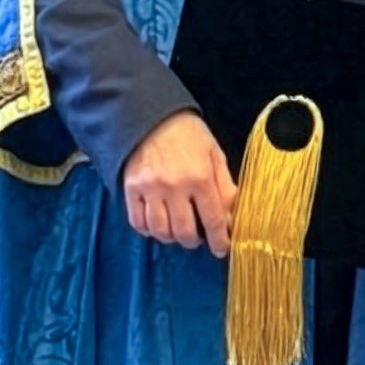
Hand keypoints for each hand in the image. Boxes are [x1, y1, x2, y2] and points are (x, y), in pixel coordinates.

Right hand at [122, 110, 237, 255]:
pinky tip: (158, 224)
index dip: (219, 240)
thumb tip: (233, 213)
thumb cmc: (185, 133)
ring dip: (172, 238)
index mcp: (200, 176)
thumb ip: (224, 184)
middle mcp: (175, 186)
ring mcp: (150, 189)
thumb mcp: (213, 153)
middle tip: (198, 237)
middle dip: (195, 240)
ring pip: (161, 232)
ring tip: (178, 231)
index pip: (213, 219)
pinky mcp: (131, 189)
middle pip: (185, 231)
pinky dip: (149, 230)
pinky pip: (138, 223)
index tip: (221, 249)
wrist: (151, 115)